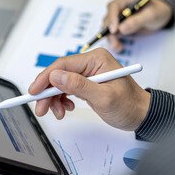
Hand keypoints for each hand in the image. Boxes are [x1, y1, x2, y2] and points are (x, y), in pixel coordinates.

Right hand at [28, 48, 150, 130]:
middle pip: (59, 74)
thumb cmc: (129, 105)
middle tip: (40, 109)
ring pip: (60, 83)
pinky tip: (67, 108)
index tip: (34, 92)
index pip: (63, 65)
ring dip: (54, 99)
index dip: (45, 78)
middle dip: (47, 92)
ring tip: (58, 113)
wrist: (141, 115)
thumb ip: (79, 86)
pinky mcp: (86, 83)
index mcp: (96, 59)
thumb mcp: (104, 97)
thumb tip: (56, 77)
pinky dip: (62, 100)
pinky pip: (67, 89)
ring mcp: (88, 73)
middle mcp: (90, 63)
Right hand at [103, 0, 172, 51]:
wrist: (161, 17)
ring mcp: (119, 18)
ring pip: (108, 28)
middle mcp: (120, 8)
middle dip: (110, 32)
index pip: (114, 7)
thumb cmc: (158, 11)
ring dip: (111, 39)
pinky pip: (113, 35)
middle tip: (115, 42)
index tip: (114, 30)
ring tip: (118, 47)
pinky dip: (114, 41)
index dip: (112, 18)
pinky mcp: (120, 27)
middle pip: (108, 19)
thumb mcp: (151, 15)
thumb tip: (122, 28)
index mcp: (127, 0)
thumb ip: (137, 21)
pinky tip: (119, 46)